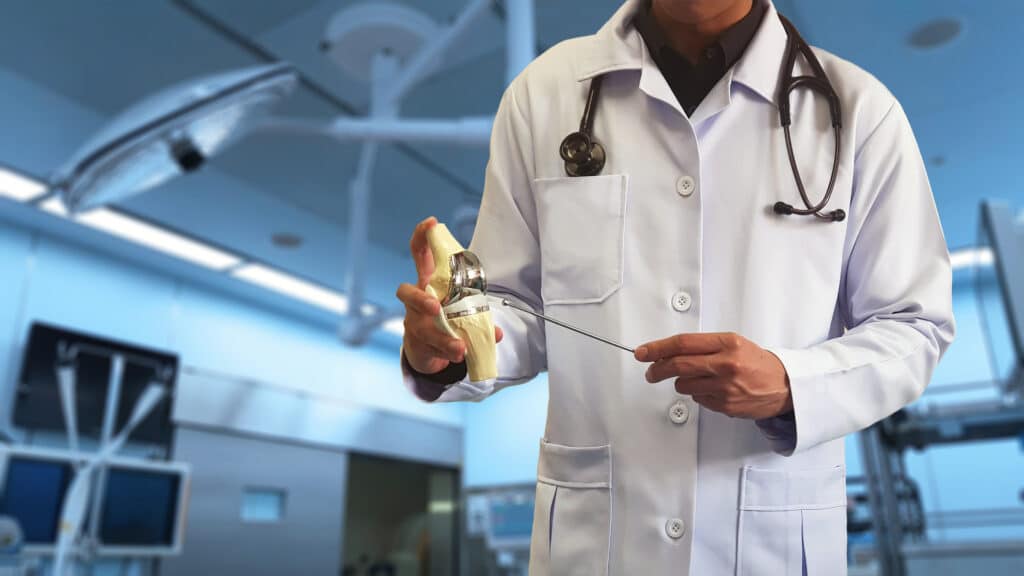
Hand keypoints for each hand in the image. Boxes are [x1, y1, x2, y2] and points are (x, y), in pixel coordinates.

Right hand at [396, 217, 502, 374]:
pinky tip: (460, 354)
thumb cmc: (445, 317)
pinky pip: (429, 347)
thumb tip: (497, 332)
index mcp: (429, 282)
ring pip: (420, 327)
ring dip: (441, 337)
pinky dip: (447, 351)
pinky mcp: (416, 343)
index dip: (422, 236)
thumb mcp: (461, 307)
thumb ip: (479, 314)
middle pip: (405, 292)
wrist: (429, 348)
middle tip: (436, 307)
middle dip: (419, 299)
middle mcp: (416, 300)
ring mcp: (413, 322)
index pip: (419, 254)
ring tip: (459, 347)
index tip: (431, 223)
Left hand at [635, 332, 791, 419]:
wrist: (786, 385)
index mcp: (727, 343)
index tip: (643, 352)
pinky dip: (699, 394)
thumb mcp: (733, 344)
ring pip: (684, 385)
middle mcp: (726, 364)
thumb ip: (703, 347)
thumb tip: (668, 352)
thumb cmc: (758, 362)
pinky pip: (698, 400)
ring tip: (700, 379)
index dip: (657, 348)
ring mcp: (726, 387)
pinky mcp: (726, 406)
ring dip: (683, 382)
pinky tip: (714, 390)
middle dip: (657, 369)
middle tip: (651, 372)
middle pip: (678, 366)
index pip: (682, 343)